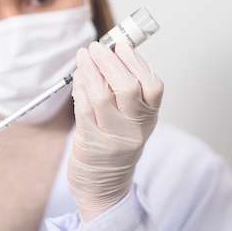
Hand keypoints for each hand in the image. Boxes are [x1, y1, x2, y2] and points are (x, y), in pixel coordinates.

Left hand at [68, 41, 162, 221]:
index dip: (137, 62)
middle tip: (97, 47)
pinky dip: (80, 88)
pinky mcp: (90, 143)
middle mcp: (134, 129)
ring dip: (90, 70)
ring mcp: (113, 137)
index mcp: (149, 118)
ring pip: (102, 97)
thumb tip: (111, 52)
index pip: (152, 87)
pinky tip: (78, 77)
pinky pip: (83, 109)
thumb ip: (125, 88)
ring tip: (84, 56)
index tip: (122, 46)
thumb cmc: (116, 143)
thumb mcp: (132, 118)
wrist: (104, 184)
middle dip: (109, 62)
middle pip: (127, 88)